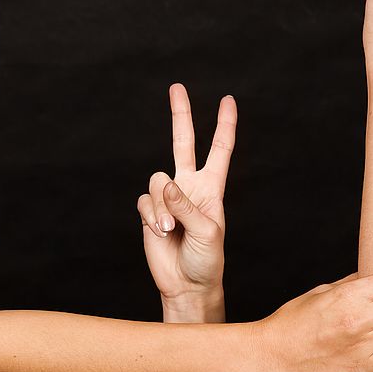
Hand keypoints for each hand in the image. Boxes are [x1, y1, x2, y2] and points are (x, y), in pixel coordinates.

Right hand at [137, 84, 236, 322]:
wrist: (185, 284)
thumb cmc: (207, 259)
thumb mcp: (208, 233)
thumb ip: (187, 207)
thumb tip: (167, 184)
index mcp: (212, 188)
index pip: (219, 150)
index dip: (224, 125)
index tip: (228, 101)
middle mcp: (189, 186)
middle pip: (183, 143)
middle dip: (181, 115)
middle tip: (177, 87)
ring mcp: (168, 198)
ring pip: (157, 179)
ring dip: (161, 205)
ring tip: (169, 229)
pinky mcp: (149, 211)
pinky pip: (144, 200)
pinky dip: (151, 215)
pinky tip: (159, 231)